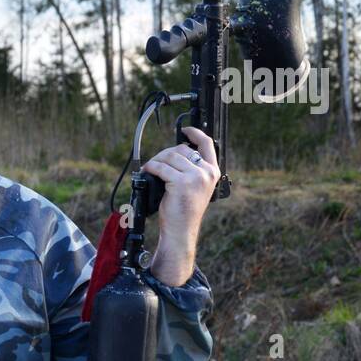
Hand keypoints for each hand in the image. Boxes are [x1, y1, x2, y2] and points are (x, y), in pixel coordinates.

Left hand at [140, 125, 219, 285]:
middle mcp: (207, 173)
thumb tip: (174, 153)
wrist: (181, 230)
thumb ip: (191, 170)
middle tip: (155, 163)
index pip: (207, 144)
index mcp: (213, 172)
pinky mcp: (182, 182)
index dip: (195, 133)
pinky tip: (148, 172)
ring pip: (170, 156)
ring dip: (156, 161)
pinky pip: (161, 167)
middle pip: (181, 149)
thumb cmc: (184, 211)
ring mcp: (196, 177)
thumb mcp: (194, 187)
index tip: (185, 130)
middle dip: (165, 154)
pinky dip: (151, 168)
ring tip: (150, 169)